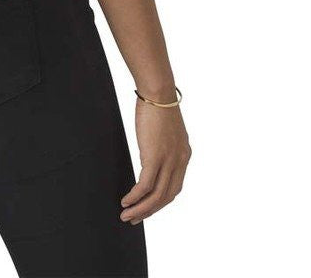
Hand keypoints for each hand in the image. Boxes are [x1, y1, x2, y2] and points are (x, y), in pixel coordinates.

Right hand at [119, 97, 190, 223]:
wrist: (158, 91)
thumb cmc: (158, 102)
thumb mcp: (164, 128)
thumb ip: (162, 143)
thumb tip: (150, 149)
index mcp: (184, 154)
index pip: (174, 187)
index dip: (160, 201)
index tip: (147, 207)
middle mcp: (180, 161)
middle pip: (167, 196)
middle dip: (150, 211)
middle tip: (135, 219)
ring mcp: (169, 160)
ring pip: (157, 196)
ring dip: (141, 209)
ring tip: (127, 216)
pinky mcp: (155, 157)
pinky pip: (146, 185)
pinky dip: (136, 197)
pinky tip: (126, 202)